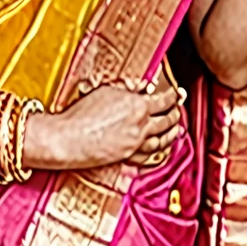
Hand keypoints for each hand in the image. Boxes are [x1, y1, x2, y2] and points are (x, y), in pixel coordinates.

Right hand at [27, 78, 183, 170]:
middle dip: (175, 114)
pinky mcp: (127, 158)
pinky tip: (160, 149)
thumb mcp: (106, 91)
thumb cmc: (81, 114)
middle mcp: (140, 127)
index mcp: (137, 107)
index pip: (163, 100)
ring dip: (172, 134)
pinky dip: (158, 151)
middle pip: (167, 121)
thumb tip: (141, 88)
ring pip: (162, 140)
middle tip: (178, 109)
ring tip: (175, 130)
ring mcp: (135, 144)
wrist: (68, 138)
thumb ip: (127, 89)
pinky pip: (149, 155)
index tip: (176, 93)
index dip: (173, 96)